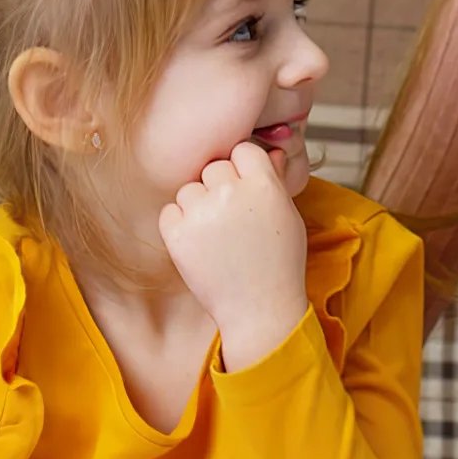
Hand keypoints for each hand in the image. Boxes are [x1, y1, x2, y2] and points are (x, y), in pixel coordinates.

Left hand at [159, 142, 308, 368]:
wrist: (261, 308)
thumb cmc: (279, 264)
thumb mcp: (288, 216)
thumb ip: (274, 180)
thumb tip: (272, 150)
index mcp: (263, 184)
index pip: (242, 150)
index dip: (243, 169)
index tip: (245, 189)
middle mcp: (231, 193)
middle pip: (213, 167)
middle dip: (219, 187)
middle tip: (232, 218)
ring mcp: (202, 213)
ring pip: (188, 189)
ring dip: (198, 206)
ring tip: (217, 235)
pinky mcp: (178, 234)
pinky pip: (169, 212)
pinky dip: (179, 225)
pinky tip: (200, 244)